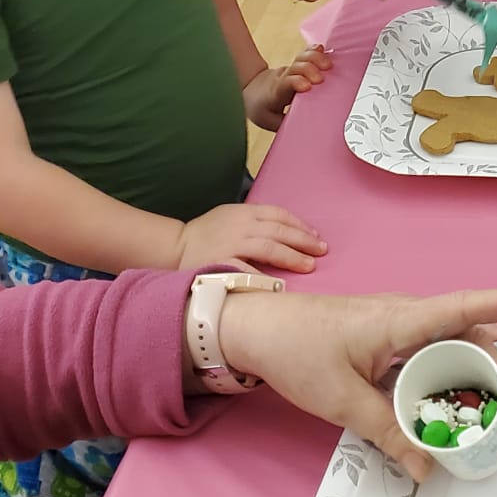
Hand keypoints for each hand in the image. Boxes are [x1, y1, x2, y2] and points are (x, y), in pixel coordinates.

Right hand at [177, 202, 326, 272]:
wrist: (174, 246)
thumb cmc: (205, 234)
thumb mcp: (231, 217)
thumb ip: (255, 221)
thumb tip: (286, 232)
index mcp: (244, 212)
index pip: (279, 215)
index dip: (301, 225)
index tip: (316, 237)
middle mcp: (241, 225)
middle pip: (280, 231)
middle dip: (304, 241)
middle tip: (322, 251)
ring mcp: (231, 244)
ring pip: (269, 247)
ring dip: (292, 256)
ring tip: (309, 265)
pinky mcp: (221, 263)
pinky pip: (247, 270)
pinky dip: (264, 277)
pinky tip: (279, 284)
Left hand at [219, 284, 496, 478]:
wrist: (257, 328)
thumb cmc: (297, 351)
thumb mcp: (341, 400)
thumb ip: (386, 432)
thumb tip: (426, 467)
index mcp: (400, 321)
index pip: (464, 308)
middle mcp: (407, 316)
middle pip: (469, 339)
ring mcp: (398, 324)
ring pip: (454, 346)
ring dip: (479, 377)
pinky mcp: (388, 337)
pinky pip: (434, 352)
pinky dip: (454, 373)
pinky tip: (469, 388)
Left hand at [244, 46, 332, 131]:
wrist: (252, 90)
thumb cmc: (262, 107)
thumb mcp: (268, 121)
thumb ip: (285, 125)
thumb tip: (302, 130)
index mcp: (276, 93)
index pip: (285, 84)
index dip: (296, 82)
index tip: (307, 86)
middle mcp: (283, 78)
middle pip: (295, 68)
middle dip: (309, 70)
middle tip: (320, 79)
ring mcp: (290, 70)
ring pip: (300, 58)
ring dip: (315, 59)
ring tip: (328, 65)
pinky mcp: (296, 66)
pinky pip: (305, 55)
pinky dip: (314, 51)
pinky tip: (321, 49)